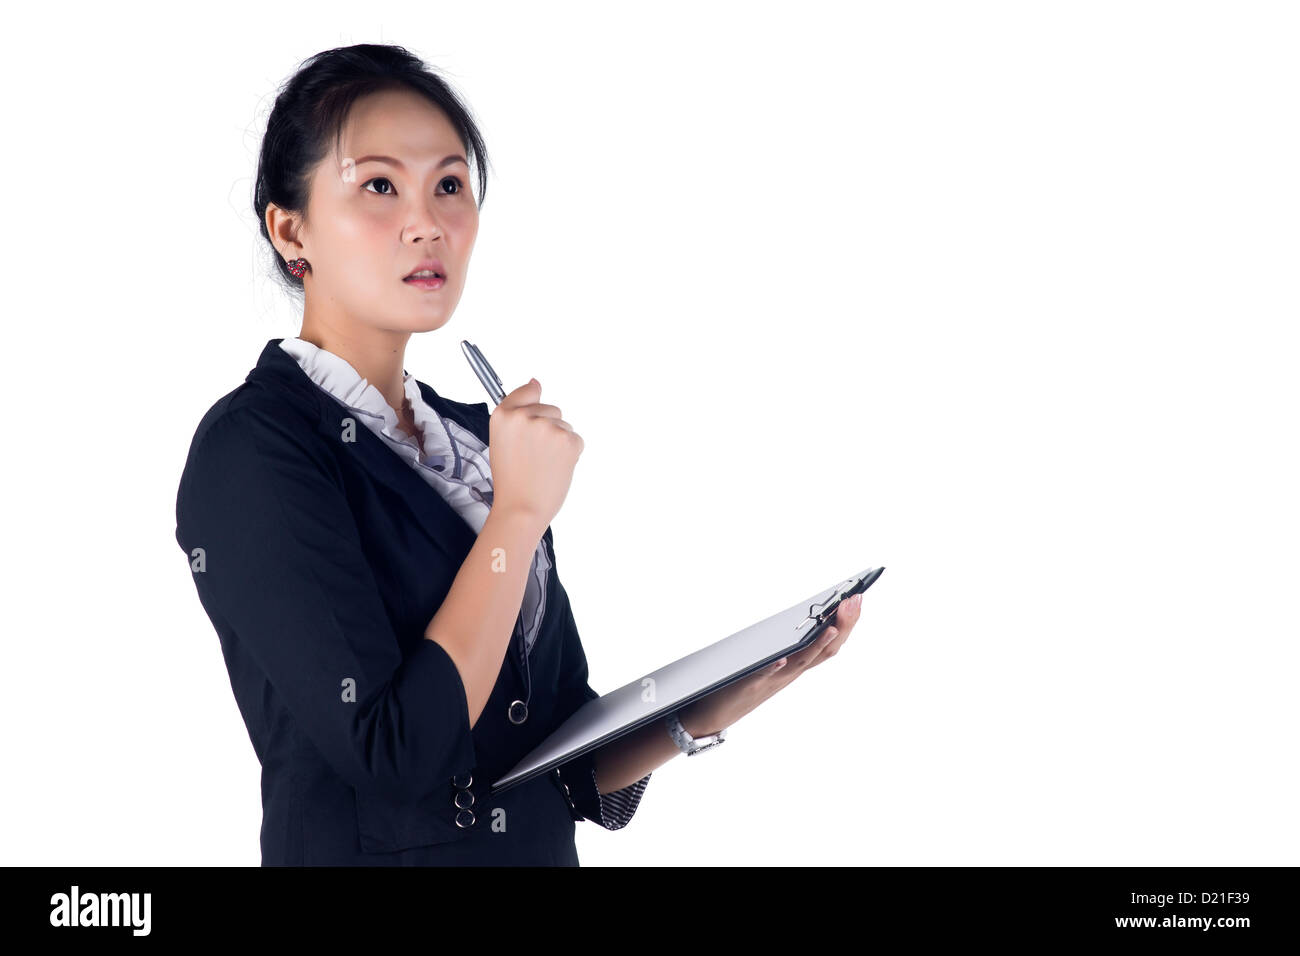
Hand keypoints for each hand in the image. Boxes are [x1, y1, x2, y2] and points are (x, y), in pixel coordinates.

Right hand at [488, 378, 583, 534]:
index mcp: (503, 415)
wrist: (521, 509)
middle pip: (551, 410)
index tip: (530, 423)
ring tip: (543, 465)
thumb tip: (537, 382)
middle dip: (548, 429)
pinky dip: (571, 454)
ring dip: (559, 443)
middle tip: (533, 457)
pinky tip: (555, 468)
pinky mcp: (568, 441)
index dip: (532, 407)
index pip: (527, 391)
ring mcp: (548, 427)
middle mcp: (525, 416)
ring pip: (564, 426)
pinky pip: (576, 440)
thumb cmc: (512, 480)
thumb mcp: (502, 441)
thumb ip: (517, 411)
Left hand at [679, 591, 864, 737]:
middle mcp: (789, 672)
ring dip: (818, 645)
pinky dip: (775, 667)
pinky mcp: (750, 686)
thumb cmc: (739, 683)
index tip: (858, 597)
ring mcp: (773, 681)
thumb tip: (799, 615)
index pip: (828, 642)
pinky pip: (764, 676)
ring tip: (832, 626)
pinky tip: (781, 658)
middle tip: (855, 600)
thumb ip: (783, 642)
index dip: (846, 623)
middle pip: (824, 650)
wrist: (713, 713)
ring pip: (801, 662)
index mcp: (794, 664)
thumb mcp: (769, 661)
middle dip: (843, 625)